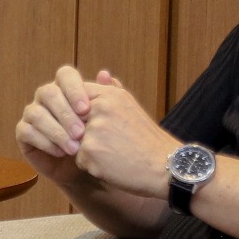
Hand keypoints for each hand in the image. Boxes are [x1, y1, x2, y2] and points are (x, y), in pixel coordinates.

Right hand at [16, 65, 102, 188]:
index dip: (73, 89)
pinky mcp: (23, 132)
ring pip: (37, 113)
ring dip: (56, 131)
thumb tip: (104, 74)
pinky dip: (45, 142)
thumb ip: (107, 96)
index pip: (65, 75)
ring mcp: (32, 113)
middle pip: (48, 93)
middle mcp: (46, 96)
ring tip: (74, 149)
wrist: (86, 168)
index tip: (86, 109)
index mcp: (65, 87)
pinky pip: (27, 131)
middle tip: (81, 133)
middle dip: (65, 114)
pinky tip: (61, 152)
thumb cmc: (96, 139)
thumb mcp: (105, 119)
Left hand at [69, 70, 181, 199]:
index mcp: (109, 95)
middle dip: (85, 134)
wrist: (165, 166)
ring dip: (89, 151)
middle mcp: (100, 108)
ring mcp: (93, 130)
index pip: (77, 96)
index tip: (102, 126)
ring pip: (74, 141)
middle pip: (73, 121)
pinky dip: (92, 166)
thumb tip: (102, 73)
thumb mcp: (131, 107)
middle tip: (114, 142)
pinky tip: (112, 165)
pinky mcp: (89, 152)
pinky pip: (79, 160)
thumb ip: (112, 90)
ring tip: (115, 153)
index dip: (82, 114)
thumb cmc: (147, 140)